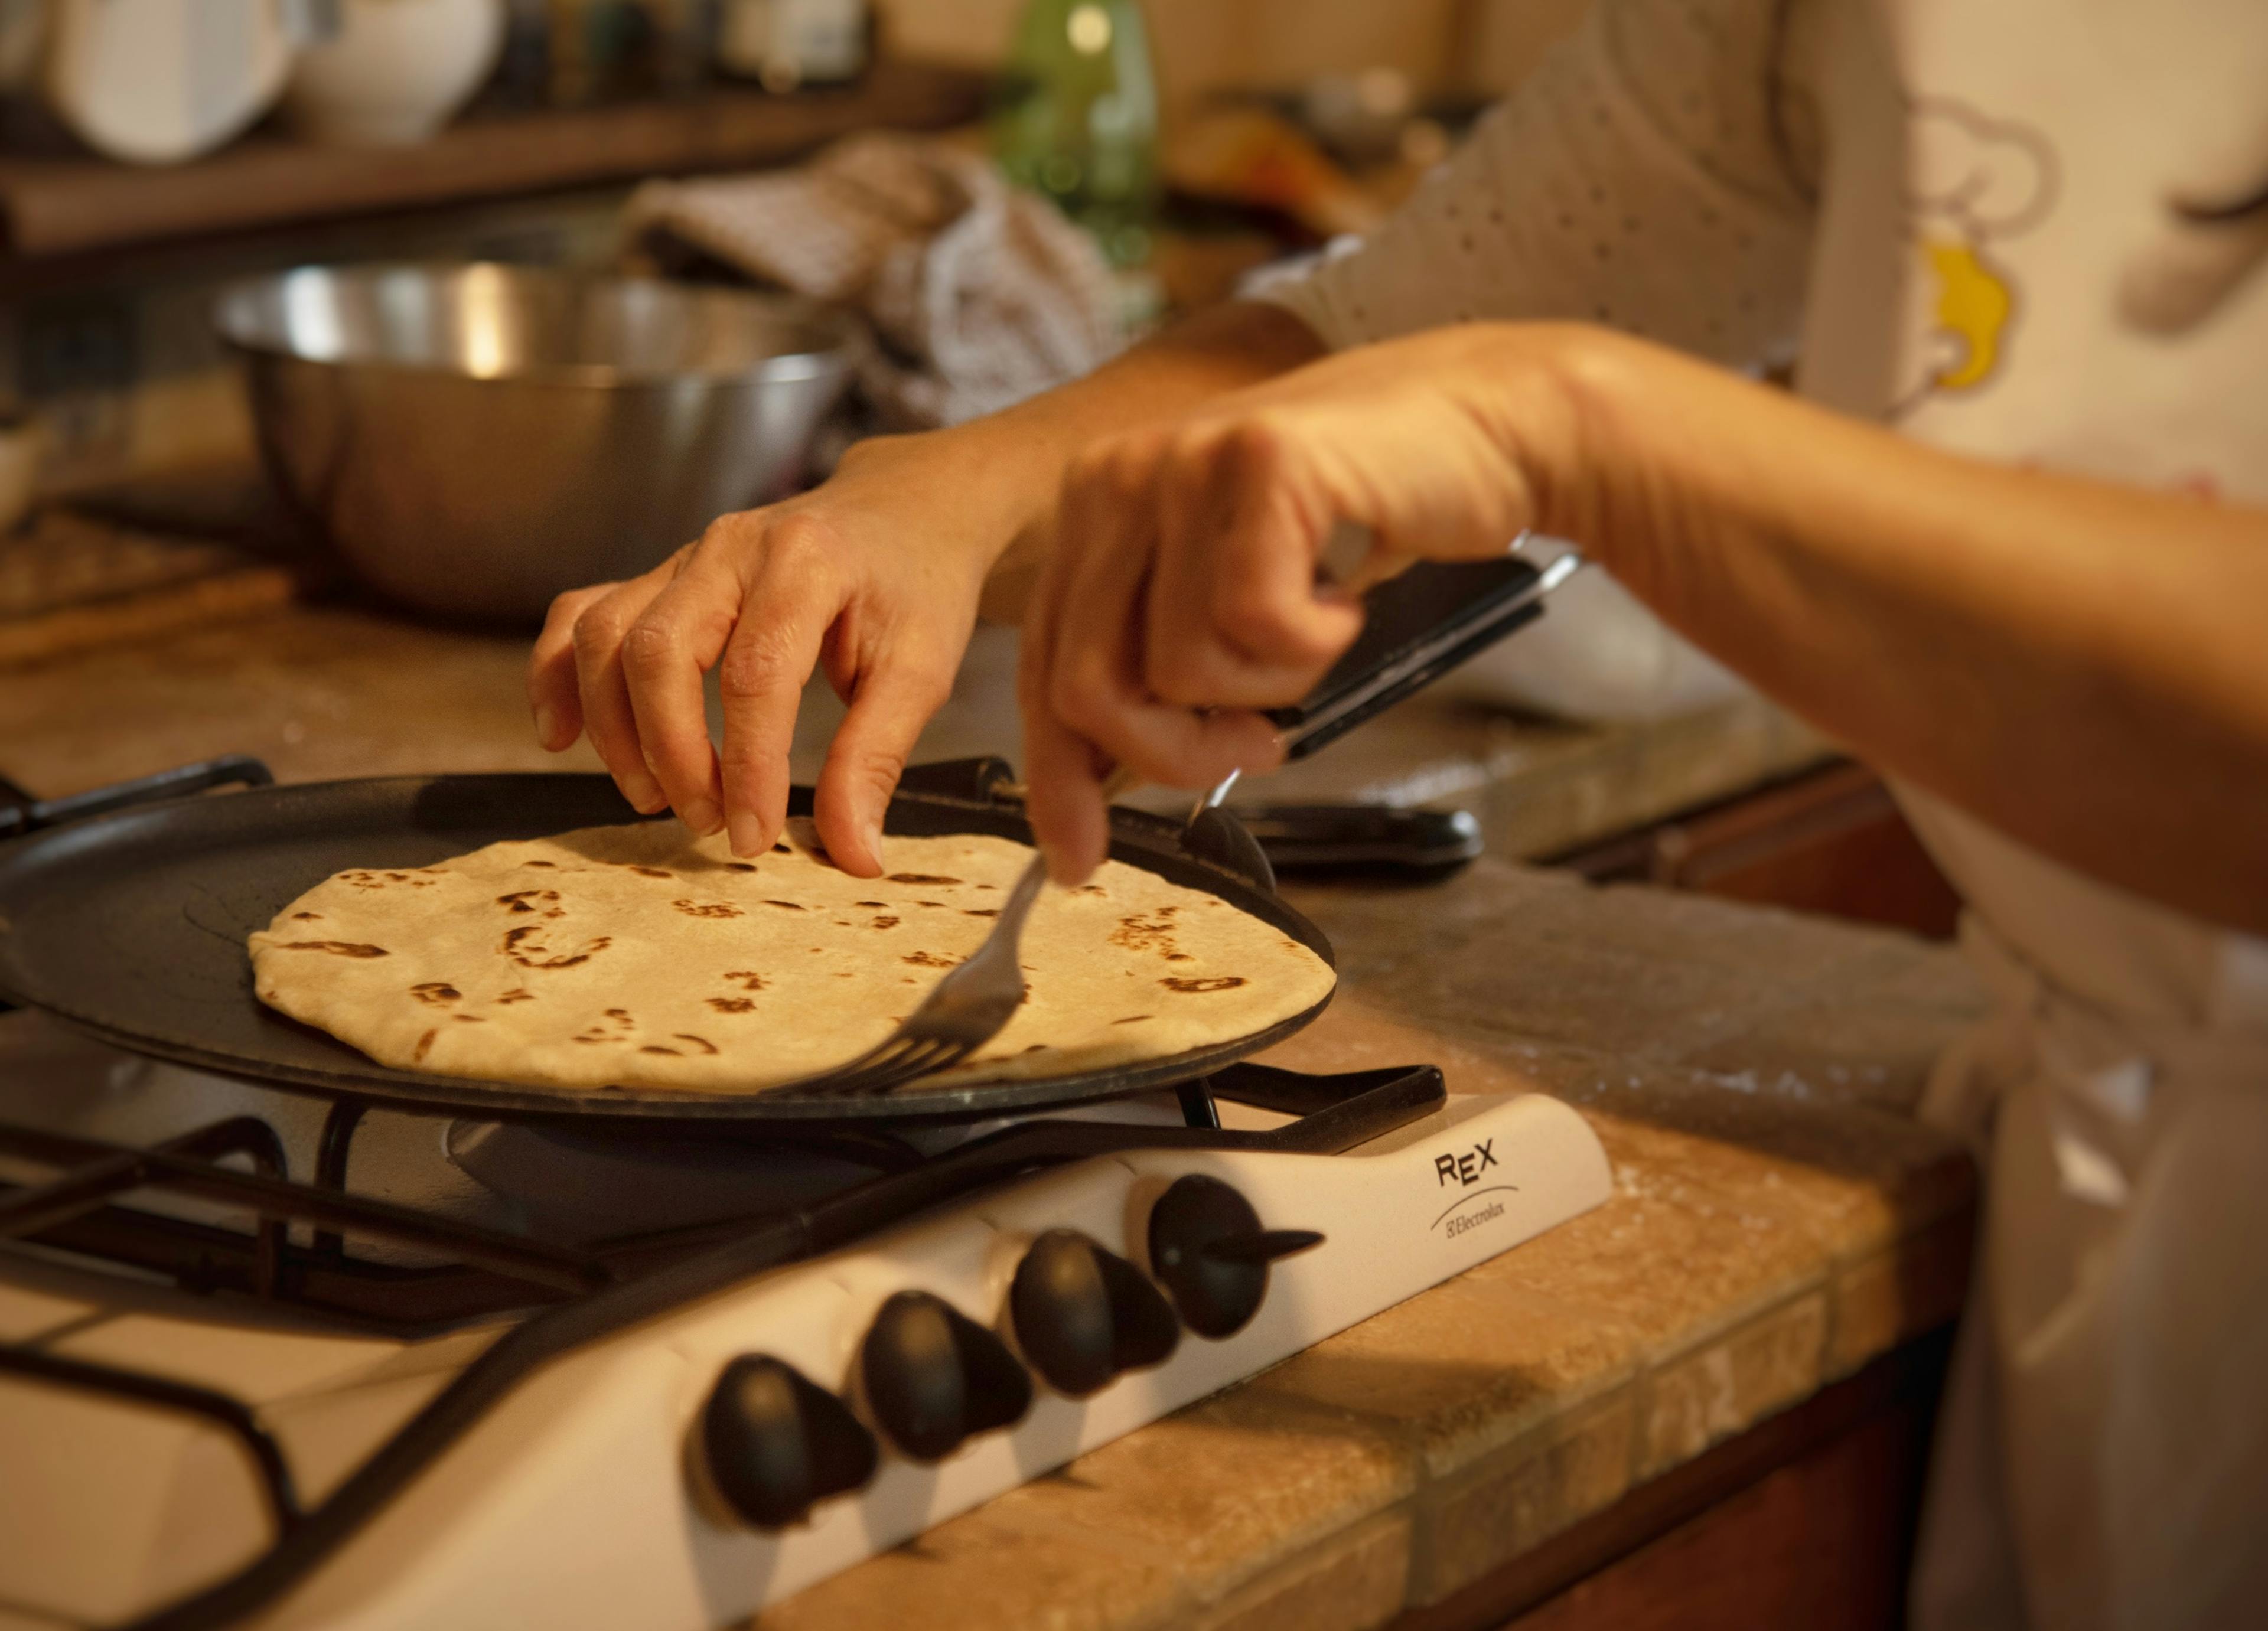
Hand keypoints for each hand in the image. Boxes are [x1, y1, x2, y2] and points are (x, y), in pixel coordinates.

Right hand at [526, 433, 1002, 877]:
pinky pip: (581, 615)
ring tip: (656, 797)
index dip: (747, 766)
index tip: (753, 838)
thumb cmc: (914, 590)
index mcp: (806, 562)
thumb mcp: (920, 672)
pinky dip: (557, 676)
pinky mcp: (660, 577)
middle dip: (673, 753)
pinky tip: (563, 737)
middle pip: (659, 650)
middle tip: (707, 823)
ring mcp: (685, 557)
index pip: (754, 673)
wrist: (904, 513)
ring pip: (605, 635)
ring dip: (616, 729)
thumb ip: (876, 760)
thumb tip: (852, 858)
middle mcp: (731, 548)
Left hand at [1019, 324, 1593, 881]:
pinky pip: (1256, 623)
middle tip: (1257, 744)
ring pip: (1180, 668)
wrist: (1484, 427)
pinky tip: (1345, 597)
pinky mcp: (1259, 462)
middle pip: (1093, 686)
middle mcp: (1117, 473)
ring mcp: (1183, 461)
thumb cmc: (1360, 520)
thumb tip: (1094, 787)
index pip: (1043, 666)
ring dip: (1268, 686)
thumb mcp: (1229, 596)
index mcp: (1094, 505)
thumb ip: (1154, 666)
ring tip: (1316, 629)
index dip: (1059, 776)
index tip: (1079, 857)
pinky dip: (1314, 642)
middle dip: (1177, 753)